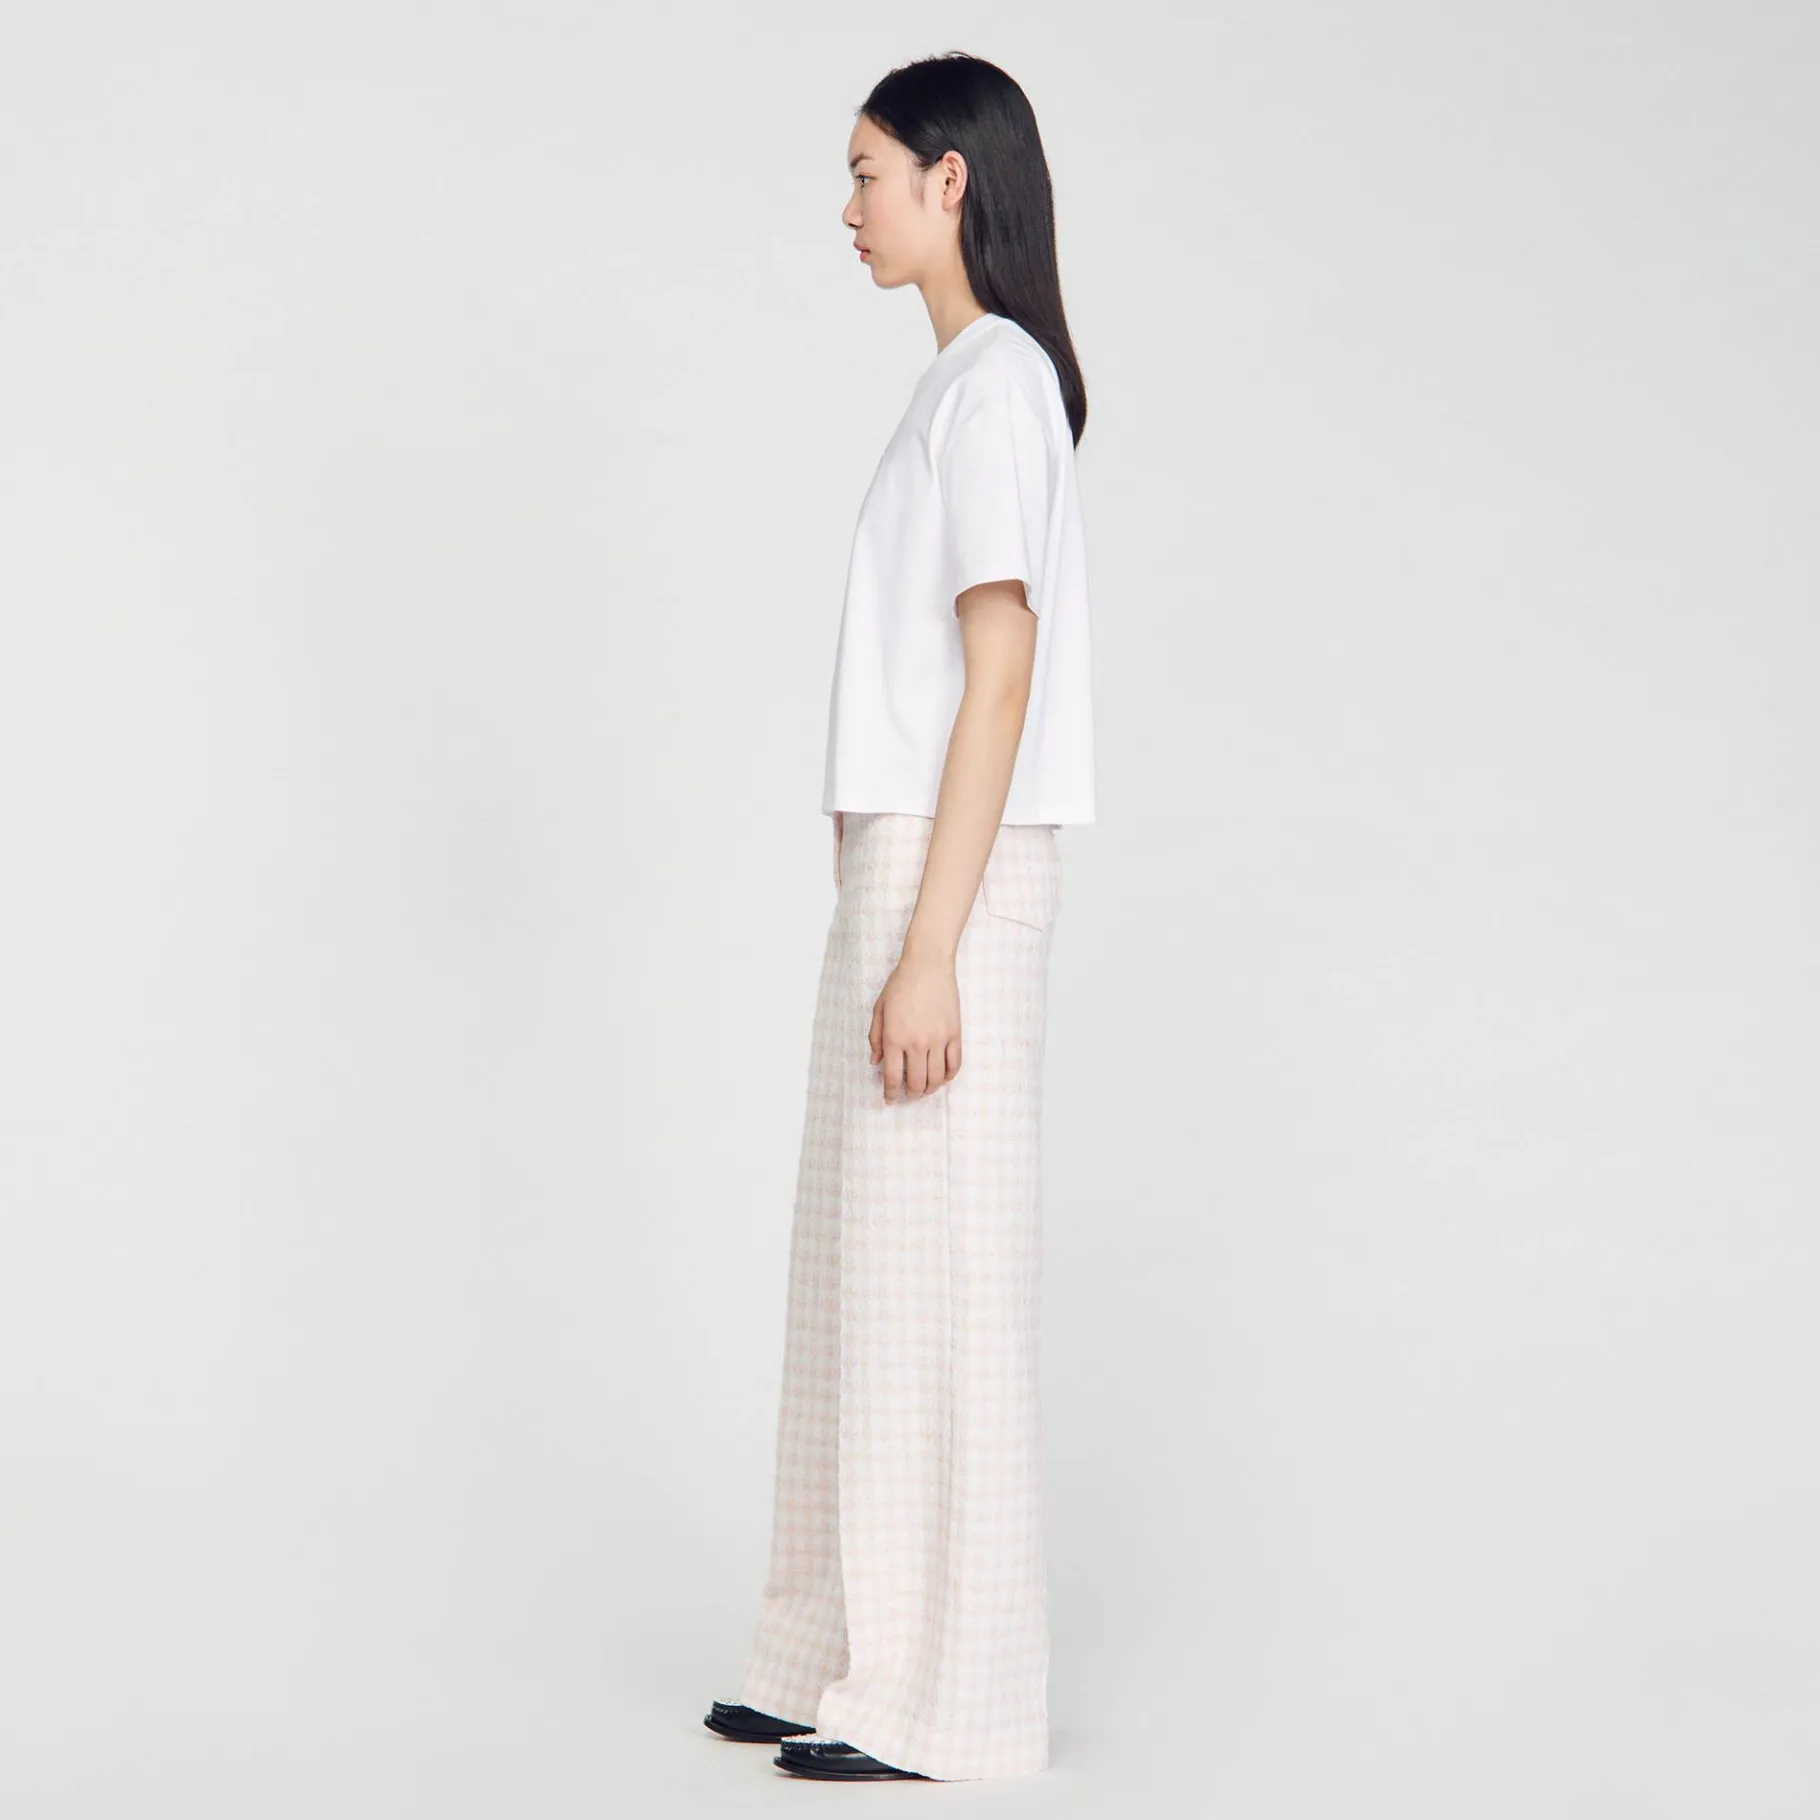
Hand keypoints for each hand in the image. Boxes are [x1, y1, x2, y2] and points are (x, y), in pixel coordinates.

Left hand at [869, 947, 962, 1102]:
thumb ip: (876, 1038)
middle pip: (917, 1082)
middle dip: (912, 1094)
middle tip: (909, 1095)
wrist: (927, 966)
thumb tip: (876, 1061)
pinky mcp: (954, 1033)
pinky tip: (943, 1078)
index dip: (891, 1092)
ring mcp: (938, 1039)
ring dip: (930, 1089)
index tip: (891, 1099)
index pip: (893, 1076)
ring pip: (937, 1078)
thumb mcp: (879, 1010)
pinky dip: (949, 1076)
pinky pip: (955, 1063)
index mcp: (895, 1038)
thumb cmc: (900, 985)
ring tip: (925, 1089)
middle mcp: (917, 1043)